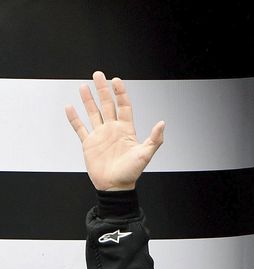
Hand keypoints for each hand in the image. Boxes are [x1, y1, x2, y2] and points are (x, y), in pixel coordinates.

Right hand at [65, 71, 164, 190]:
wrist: (115, 186)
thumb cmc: (131, 172)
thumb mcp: (145, 154)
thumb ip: (155, 139)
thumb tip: (163, 123)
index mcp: (126, 130)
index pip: (123, 106)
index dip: (120, 93)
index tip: (116, 80)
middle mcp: (113, 129)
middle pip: (107, 105)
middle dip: (102, 90)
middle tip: (98, 74)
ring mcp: (100, 135)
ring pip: (93, 113)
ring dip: (88, 100)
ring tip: (83, 86)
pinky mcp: (89, 143)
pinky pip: (80, 128)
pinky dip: (74, 118)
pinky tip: (70, 107)